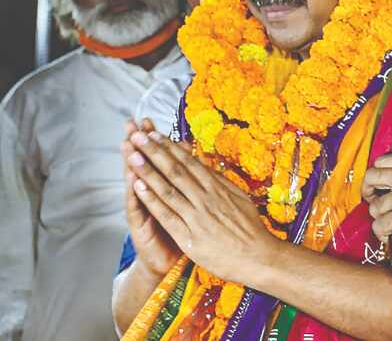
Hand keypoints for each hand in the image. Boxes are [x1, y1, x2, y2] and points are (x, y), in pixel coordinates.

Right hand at [122, 119, 181, 279]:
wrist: (168, 262)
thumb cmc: (179, 229)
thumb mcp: (184, 201)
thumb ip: (185, 176)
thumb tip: (189, 148)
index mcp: (161, 187)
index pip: (154, 158)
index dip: (151, 139)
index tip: (149, 120)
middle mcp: (148, 195)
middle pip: (141, 164)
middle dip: (137, 144)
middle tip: (131, 124)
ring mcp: (142, 210)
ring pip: (135, 182)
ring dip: (130, 164)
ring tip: (127, 145)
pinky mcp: (140, 227)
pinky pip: (138, 208)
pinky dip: (136, 194)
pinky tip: (132, 181)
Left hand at [123, 127, 282, 283]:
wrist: (258, 257)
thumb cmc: (250, 229)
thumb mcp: (239, 198)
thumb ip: (220, 182)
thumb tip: (206, 166)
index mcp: (217, 187)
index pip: (189, 162)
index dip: (170, 147)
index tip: (155, 134)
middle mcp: (205, 198)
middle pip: (176, 170)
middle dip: (155, 152)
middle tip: (139, 135)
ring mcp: (197, 216)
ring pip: (168, 189)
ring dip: (148, 171)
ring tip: (133, 155)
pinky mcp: (189, 237)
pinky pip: (167, 215)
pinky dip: (152, 200)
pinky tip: (139, 188)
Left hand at [361, 153, 391, 242]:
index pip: (382, 160)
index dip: (378, 172)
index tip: (380, 180)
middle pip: (370, 178)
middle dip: (368, 190)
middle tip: (372, 197)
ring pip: (375, 206)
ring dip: (378, 214)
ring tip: (386, 220)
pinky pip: (380, 225)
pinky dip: (381, 231)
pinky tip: (387, 233)